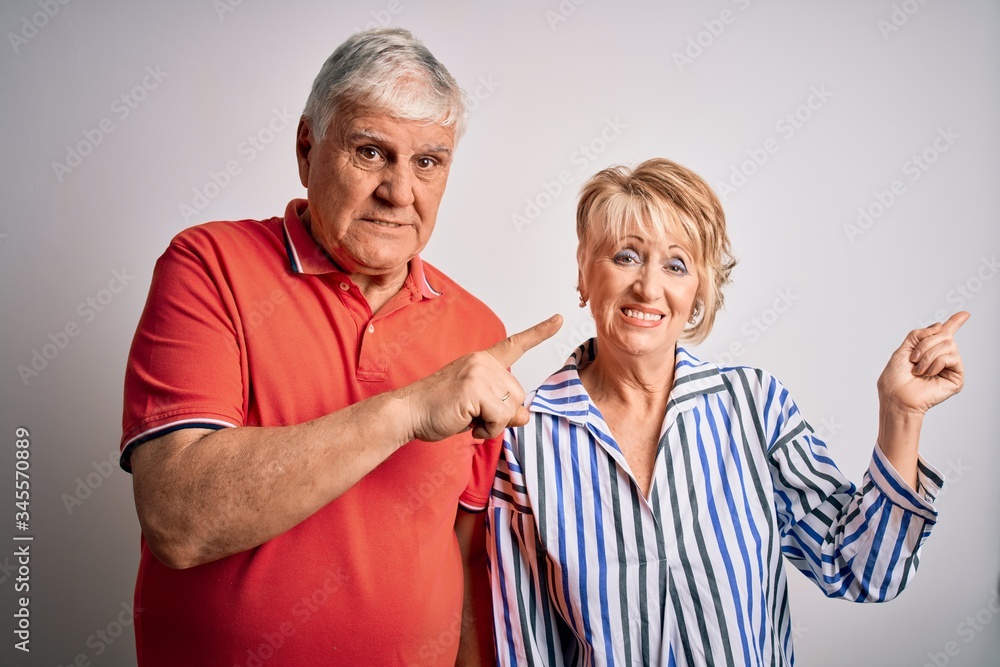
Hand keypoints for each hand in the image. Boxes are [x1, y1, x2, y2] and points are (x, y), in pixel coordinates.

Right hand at [402, 314, 562, 441]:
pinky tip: (467, 423)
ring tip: (468, 418)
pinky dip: (487, 428)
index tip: (559, 320)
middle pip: (517, 394)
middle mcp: (483, 362)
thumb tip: (525, 415)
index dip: (539, 333)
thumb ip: (502, 407)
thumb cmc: (438, 409)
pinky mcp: (474, 388)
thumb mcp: (477, 407)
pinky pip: (500, 417)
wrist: (408, 412)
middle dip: (501, 414)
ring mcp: (479, 373)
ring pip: (511, 408)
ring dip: (493, 423)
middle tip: (474, 415)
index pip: (515, 344)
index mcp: (482, 361)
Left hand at [877, 311, 968, 415]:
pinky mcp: (956, 378)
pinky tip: (928, 374)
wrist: (896, 396)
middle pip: (944, 335)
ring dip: (928, 355)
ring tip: (918, 370)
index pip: (944, 333)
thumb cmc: (896, 377)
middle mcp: (941, 357)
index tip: (965, 314)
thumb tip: (940, 325)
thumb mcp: (903, 349)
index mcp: (928, 350)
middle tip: (913, 359)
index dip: (955, 322)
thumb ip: (920, 334)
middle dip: (925, 344)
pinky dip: (936, 363)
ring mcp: (950, 367)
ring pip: (949, 344)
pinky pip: (951, 357)